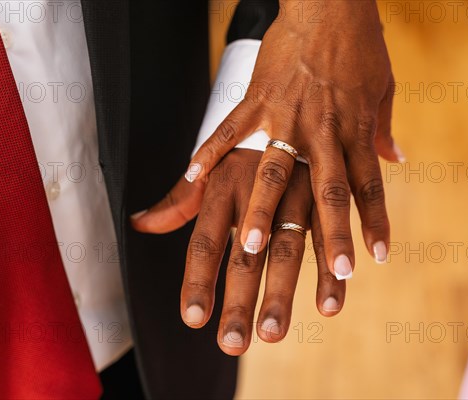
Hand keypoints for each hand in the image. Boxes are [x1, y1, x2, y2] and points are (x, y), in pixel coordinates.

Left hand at [132, 149, 344, 354]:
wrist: (297, 114)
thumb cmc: (245, 159)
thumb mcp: (212, 174)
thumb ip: (180, 202)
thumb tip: (137, 224)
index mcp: (223, 185)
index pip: (206, 241)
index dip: (198, 280)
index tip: (193, 319)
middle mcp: (258, 192)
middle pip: (246, 255)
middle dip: (239, 301)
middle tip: (232, 343)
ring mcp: (296, 195)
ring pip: (288, 250)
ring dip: (281, 294)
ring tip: (272, 335)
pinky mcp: (326, 200)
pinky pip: (327, 240)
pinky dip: (329, 273)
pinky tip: (329, 308)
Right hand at [184, 0, 400, 280]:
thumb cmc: (359, 44)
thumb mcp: (382, 87)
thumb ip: (382, 130)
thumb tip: (396, 160)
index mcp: (354, 129)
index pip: (367, 185)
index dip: (373, 221)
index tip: (377, 257)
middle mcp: (323, 129)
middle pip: (329, 189)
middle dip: (331, 233)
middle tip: (335, 273)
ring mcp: (287, 116)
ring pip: (275, 170)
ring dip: (263, 209)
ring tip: (251, 245)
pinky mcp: (257, 99)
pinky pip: (231, 130)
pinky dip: (210, 152)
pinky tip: (192, 179)